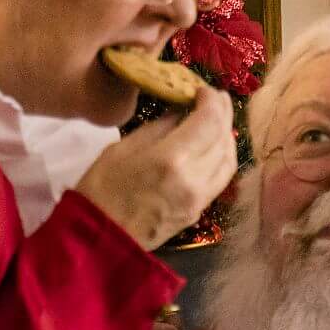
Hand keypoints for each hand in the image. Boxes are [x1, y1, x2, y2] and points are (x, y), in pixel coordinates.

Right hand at [73, 88, 235, 249]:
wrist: (100, 239)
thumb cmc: (101, 189)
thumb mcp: (124, 147)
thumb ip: (160, 127)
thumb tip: (183, 112)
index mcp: (173, 159)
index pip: (209, 120)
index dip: (211, 100)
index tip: (202, 89)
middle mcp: (194, 178)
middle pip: (223, 138)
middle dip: (223, 113)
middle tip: (216, 98)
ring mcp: (200, 198)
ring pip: (229, 160)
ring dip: (226, 136)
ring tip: (218, 120)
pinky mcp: (198, 211)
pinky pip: (221, 178)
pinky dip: (222, 157)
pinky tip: (213, 147)